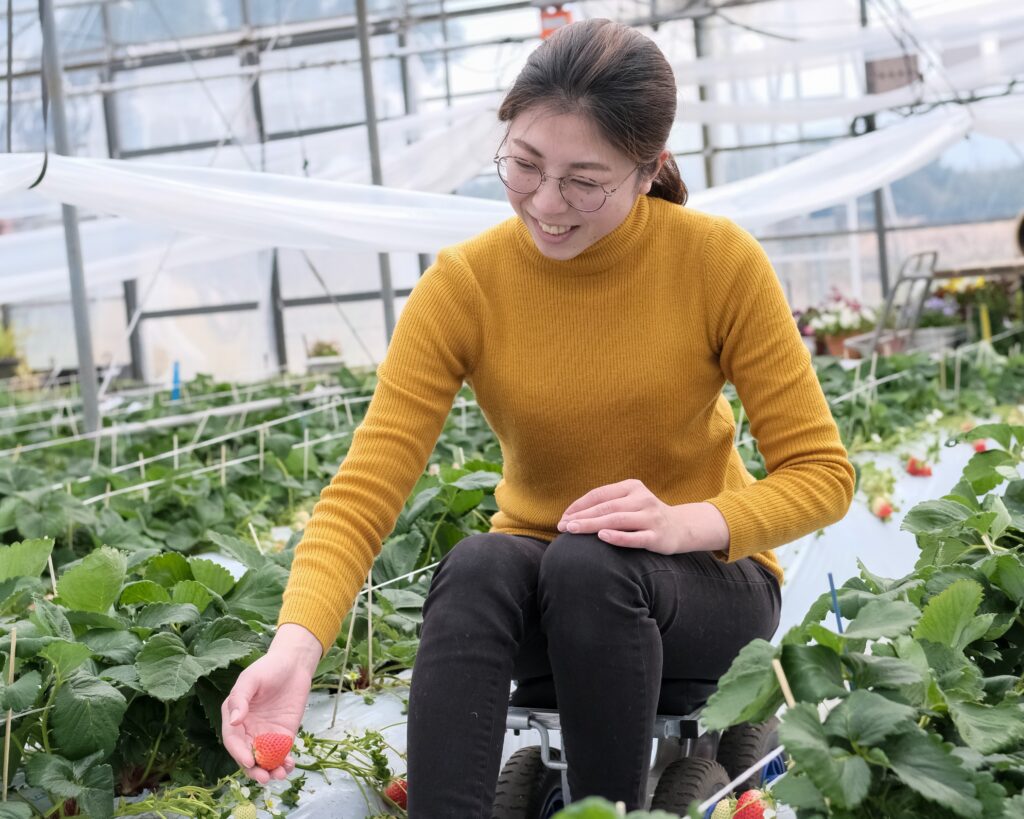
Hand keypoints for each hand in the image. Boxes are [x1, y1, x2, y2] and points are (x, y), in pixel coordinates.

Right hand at [221, 623, 321, 783]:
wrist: (294, 664)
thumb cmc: (268, 667)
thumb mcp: (251, 679)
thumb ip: (240, 698)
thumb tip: (234, 721)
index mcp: (234, 717)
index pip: (233, 741)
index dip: (239, 753)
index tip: (249, 761)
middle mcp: (248, 729)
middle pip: (247, 755)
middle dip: (255, 769)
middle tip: (265, 777)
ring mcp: (266, 733)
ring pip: (264, 759)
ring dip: (270, 770)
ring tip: (279, 775)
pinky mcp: (283, 735)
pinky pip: (281, 754)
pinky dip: (284, 763)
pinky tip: (289, 765)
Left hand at [556, 479, 729, 554]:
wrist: (681, 528)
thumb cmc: (645, 515)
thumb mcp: (630, 502)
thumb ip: (608, 504)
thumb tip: (572, 515)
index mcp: (632, 487)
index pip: (600, 494)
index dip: (579, 505)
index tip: (563, 517)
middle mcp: (642, 499)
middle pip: (606, 507)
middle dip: (582, 517)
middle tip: (562, 526)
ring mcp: (651, 517)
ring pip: (617, 520)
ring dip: (593, 525)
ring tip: (574, 530)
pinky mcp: (657, 537)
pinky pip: (635, 537)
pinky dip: (618, 537)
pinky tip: (602, 537)